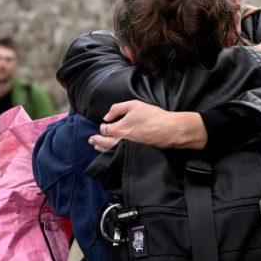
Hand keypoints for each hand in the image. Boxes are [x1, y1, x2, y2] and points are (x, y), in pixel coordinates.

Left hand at [88, 100, 206, 151]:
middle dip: (96, 141)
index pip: (104, 130)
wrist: (169, 130)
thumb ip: (117, 108)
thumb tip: (106, 116)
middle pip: (103, 143)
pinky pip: (118, 155)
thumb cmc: (153, 116)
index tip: (103, 125)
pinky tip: (111, 153)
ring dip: (101, 149)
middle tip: (91, 140)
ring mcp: (128, 149)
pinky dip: (111, 154)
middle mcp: (120, 141)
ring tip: (97, 148)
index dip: (102, 127)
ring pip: (110, 151)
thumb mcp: (134, 105)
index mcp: (118, 129)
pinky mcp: (135, 153)